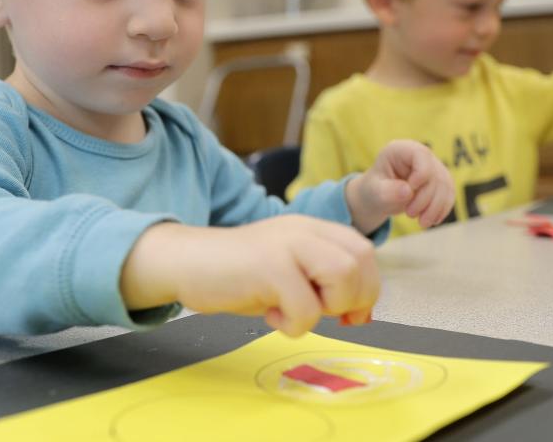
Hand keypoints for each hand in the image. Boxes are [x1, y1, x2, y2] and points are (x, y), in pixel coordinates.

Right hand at [120, 216, 378, 336]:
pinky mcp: (268, 266)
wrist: (186, 262)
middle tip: (322, 313)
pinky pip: (305, 306)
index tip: (349, 315)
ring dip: (327, 307)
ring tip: (294, 311)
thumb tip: (361, 315)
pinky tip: (269, 314)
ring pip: (343, 275)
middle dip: (353, 298)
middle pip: (361, 260)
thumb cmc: (239, 274)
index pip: (364, 250)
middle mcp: (304, 229)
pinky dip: (294, 324)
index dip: (367, 287)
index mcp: (313, 228)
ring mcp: (287, 244)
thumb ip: (325, 283)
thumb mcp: (290, 271)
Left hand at [345, 139, 454, 233]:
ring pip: (445, 185)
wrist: (380, 197)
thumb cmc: (375, 189)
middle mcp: (420, 155)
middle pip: (434, 174)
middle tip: (410, 214)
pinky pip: (449, 194)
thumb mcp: (374, 191)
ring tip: (422, 223)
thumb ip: (387, 191)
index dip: (421, 174)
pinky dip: (442, 209)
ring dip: (436, 208)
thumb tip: (407, 191)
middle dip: (425, 199)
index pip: (421, 155)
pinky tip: (432, 221)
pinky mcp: (440, 181)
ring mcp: (433, 167)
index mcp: (401, 150)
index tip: (410, 192)